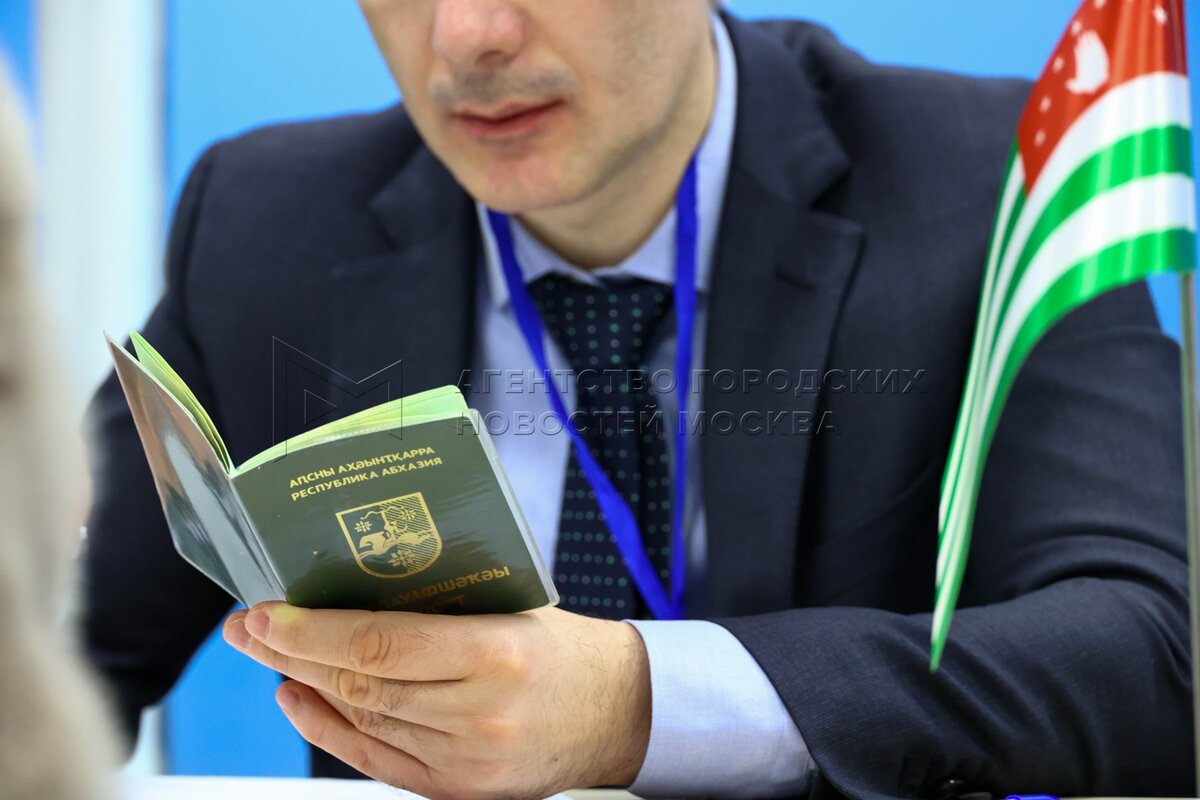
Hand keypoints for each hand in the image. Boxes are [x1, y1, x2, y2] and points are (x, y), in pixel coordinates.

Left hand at [223, 604, 650, 798]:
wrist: (620, 711)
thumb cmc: (566, 648)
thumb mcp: (513, 604)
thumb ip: (441, 602)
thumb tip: (352, 585)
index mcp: (497, 651)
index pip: (381, 643)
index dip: (312, 631)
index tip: (267, 613)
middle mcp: (480, 712)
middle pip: (360, 684)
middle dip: (292, 654)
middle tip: (248, 629)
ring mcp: (469, 759)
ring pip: (364, 721)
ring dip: (306, 687)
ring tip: (270, 657)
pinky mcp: (462, 789)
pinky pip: (378, 761)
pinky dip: (331, 732)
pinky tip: (300, 700)